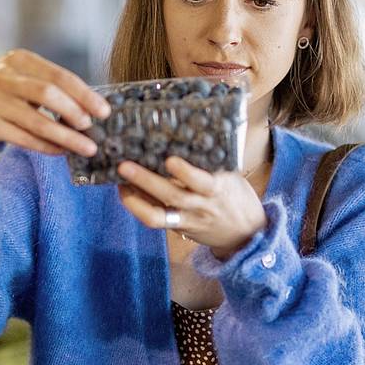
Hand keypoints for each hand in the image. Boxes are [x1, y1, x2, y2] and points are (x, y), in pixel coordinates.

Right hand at [0, 49, 110, 155]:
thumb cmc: (0, 96)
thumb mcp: (20, 81)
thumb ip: (49, 89)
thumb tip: (91, 107)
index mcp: (18, 59)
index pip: (58, 75)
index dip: (84, 94)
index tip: (104, 111)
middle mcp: (2, 76)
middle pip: (47, 94)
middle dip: (74, 112)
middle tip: (92, 129)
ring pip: (36, 120)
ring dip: (65, 136)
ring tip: (85, 147)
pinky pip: (22, 138)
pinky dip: (45, 146)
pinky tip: (60, 151)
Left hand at [117, 157, 266, 258]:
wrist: (245, 234)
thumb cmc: (236, 196)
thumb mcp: (232, 176)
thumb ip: (212, 161)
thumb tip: (189, 130)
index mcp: (218, 188)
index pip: (203, 182)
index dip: (185, 173)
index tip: (170, 160)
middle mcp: (202, 205)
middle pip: (172, 195)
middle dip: (146, 180)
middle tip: (124, 165)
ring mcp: (188, 219)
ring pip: (158, 214)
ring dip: (135, 197)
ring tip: (118, 180)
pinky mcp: (179, 229)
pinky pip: (156, 220)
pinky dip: (138, 207)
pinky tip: (125, 192)